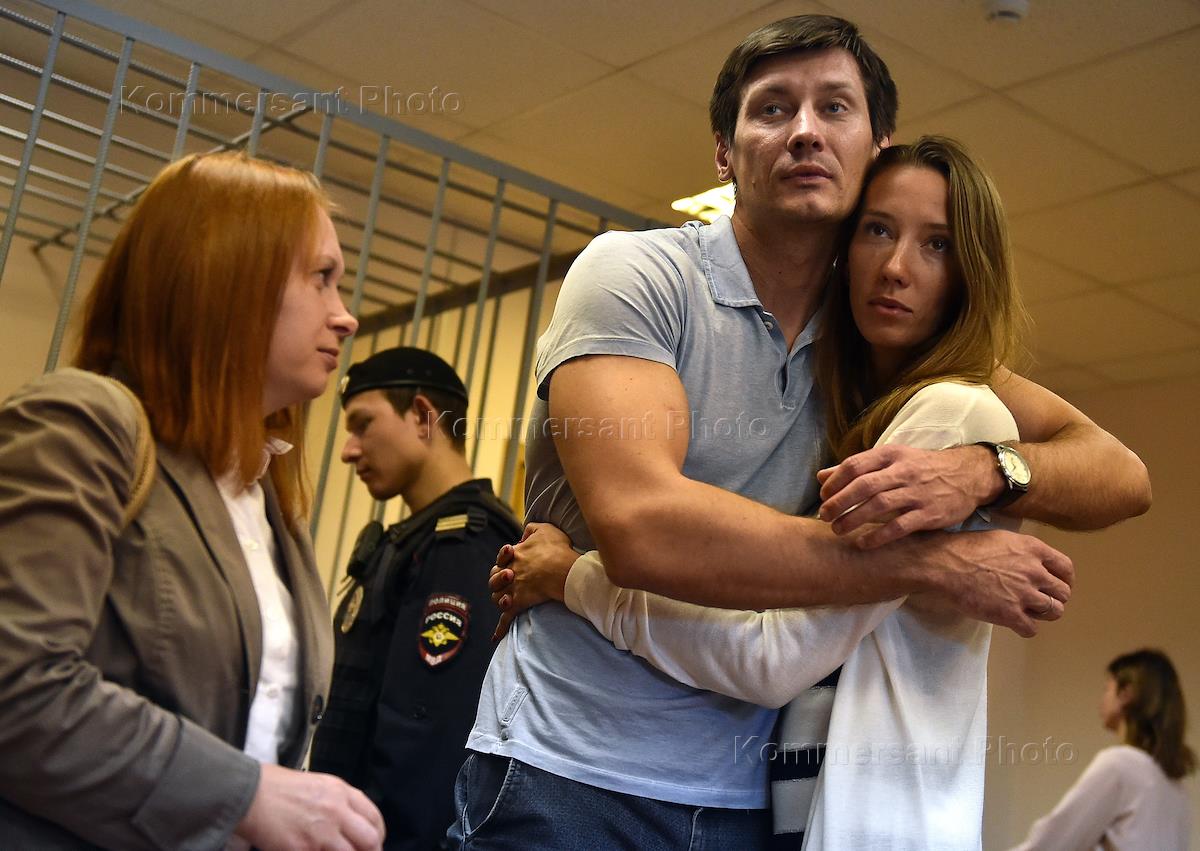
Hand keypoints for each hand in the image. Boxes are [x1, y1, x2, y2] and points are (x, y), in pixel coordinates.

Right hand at [233, 764, 384, 850]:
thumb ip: (338, 801)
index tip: (374, 842)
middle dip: (371, 850)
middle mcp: (336, 812)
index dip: (378, 834)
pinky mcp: (303, 850)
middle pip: (370, 839)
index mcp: (341, 792)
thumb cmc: (278, 787)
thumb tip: (351, 822)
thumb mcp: (318, 784)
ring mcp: (321, 834)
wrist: (250, 795)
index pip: (374, 817)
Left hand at [490, 523, 576, 641]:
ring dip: (499, 598)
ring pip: (496, 597)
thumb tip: (524, 534)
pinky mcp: (518, 604)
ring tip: (506, 598)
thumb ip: (532, 529)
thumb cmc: (556, 549)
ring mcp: (512, 590)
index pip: (502, 558)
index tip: (514, 555)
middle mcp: (509, 573)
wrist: (562, 570)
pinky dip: (500, 629)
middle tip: (511, 576)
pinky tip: (496, 638)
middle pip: (493, 578)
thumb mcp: (545, 529)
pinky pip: (506, 619)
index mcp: (513, 555)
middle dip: (498, 578)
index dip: (505, 557)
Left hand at [817, 444, 997, 547]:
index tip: (823, 496)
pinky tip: (864, 543)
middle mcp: (903, 472)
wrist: (968, 475)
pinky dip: (879, 536)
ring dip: (854, 519)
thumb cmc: (921, 468)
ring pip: (879, 505)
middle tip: (824, 516)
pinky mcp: (930, 514)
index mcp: (891, 455)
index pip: (854, 465)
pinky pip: (900, 527)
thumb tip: (821, 476)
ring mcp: (917, 493)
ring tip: (838, 530)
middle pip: (864, 485)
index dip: (835, 481)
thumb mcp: (891, 459)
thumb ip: (857, 468)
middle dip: (839, 502)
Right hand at [919, 528, 1072, 637]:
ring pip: (1054, 611)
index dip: (1065, 579)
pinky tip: (1016, 623)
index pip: (1065, 568)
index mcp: (1033, 549)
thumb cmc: (966, 548)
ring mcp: (1024, 594)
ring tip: (1030, 612)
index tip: (1058, 584)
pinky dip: (1026, 628)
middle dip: (1055, 597)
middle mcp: (1034, 571)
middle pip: (1063, 592)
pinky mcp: (1011, 614)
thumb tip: (1031, 563)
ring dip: (1044, 614)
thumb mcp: (1001, 539)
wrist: (944, 565)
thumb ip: (1022, 552)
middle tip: (1041, 600)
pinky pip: (1032, 629)